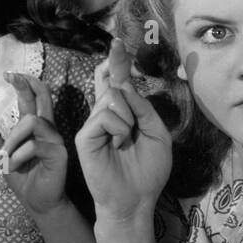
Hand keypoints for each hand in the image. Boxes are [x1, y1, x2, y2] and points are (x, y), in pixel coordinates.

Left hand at [0, 72, 67, 217]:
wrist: (38, 202)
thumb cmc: (24, 178)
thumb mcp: (3, 156)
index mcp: (35, 128)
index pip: (34, 99)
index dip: (25, 84)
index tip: (9, 75)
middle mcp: (48, 130)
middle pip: (43, 98)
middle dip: (26, 85)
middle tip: (11, 77)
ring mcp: (55, 140)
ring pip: (32, 122)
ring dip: (13, 138)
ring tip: (4, 157)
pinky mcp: (59, 153)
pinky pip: (34, 144)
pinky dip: (18, 155)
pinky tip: (12, 166)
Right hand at [74, 38, 170, 221]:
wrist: (136, 199)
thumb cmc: (148, 170)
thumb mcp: (157, 133)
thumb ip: (144, 108)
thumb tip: (123, 87)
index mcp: (123, 114)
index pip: (116, 82)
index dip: (117, 62)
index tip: (118, 43)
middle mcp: (105, 114)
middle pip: (111, 80)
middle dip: (119, 66)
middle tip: (126, 69)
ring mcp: (93, 124)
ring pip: (113, 97)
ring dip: (129, 118)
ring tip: (127, 140)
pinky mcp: (84, 136)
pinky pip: (106, 115)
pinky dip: (120, 129)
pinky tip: (119, 145)